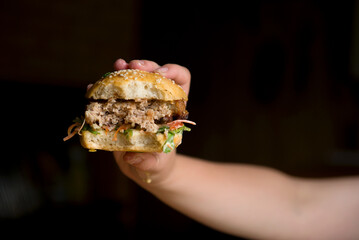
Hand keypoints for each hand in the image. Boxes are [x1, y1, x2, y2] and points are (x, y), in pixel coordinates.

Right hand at [112, 59, 190, 187]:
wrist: (144, 170)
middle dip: (145, 66)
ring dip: (124, 70)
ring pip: (133, 79)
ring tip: (117, 66)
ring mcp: (137, 104)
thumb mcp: (157, 166)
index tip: (161, 74)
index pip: (180, 80)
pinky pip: (112, 94)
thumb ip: (149, 162)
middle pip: (154, 74)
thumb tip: (132, 156)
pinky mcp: (120, 110)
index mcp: (172, 109)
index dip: (174, 72)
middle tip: (133, 66)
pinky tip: (93, 87)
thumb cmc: (158, 165)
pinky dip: (103, 88)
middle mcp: (156, 102)